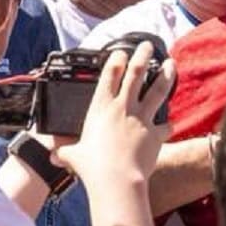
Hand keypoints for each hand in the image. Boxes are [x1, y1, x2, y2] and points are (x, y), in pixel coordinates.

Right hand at [55, 41, 174, 189]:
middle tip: (148, 46)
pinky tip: (170, 122)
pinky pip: (165, 125)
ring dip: (165, 75)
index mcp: (101, 107)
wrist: (116, 179)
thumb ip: (66, 152)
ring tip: (171, 63)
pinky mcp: (155, 134)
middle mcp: (123, 107)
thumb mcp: (73, 155)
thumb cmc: (92, 166)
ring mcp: (141, 118)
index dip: (116, 59)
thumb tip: (55, 155)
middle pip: (137, 73)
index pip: (110, 74)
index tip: (121, 52)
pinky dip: (167, 124)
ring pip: (157, 89)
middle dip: (143, 56)